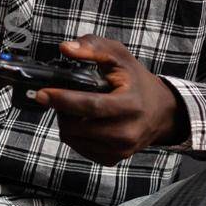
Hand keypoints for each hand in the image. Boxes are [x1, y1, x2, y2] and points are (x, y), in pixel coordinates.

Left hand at [33, 36, 188, 163]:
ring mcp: (121, 149)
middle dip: (61, 110)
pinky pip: (80, 149)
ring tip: (73, 108)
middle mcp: (127, 132)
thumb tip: (66, 48)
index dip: (63, 99)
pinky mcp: (114, 159)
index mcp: (130, 105)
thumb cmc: (137, 81)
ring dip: (66, 122)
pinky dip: (75, 135)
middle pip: (77, 127)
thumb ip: (93, 46)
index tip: (42, 94)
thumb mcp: (119, 56)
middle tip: (60, 97)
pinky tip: (83, 121)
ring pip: (73, 139)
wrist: (162, 112)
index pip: (91, 106)